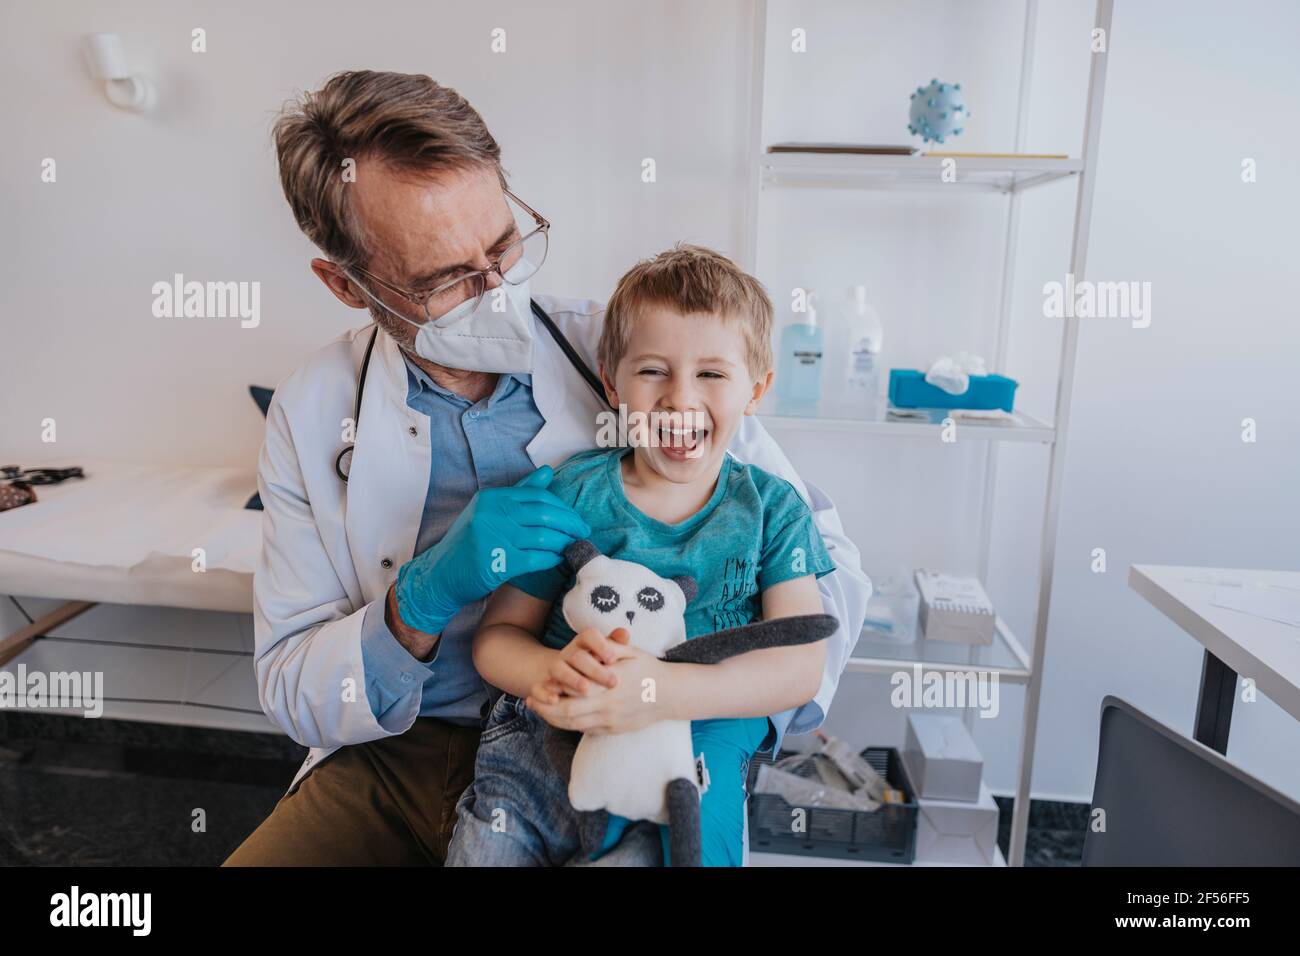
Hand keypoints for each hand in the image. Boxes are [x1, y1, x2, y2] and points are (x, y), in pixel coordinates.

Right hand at [394, 466, 590, 634]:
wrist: (440, 575)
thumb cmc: (467, 544)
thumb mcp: (487, 512)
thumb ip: (518, 493)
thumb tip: (547, 472)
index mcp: (491, 498)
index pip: (538, 496)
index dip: (562, 508)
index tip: (575, 519)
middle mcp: (492, 514)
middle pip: (545, 514)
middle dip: (570, 524)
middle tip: (582, 532)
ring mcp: (494, 538)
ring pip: (544, 536)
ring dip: (564, 542)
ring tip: (572, 547)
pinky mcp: (497, 562)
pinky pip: (536, 558)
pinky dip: (552, 559)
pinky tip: (558, 560)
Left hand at [527, 635, 669, 734]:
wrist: (671, 694)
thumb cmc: (649, 669)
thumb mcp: (630, 652)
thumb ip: (608, 648)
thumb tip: (588, 646)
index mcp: (607, 687)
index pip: (569, 696)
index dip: (549, 695)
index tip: (536, 689)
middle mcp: (607, 707)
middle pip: (566, 715)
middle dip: (545, 711)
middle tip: (531, 703)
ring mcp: (611, 721)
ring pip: (574, 726)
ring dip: (554, 720)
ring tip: (541, 710)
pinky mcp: (614, 730)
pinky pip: (587, 731)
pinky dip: (571, 725)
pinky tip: (562, 717)